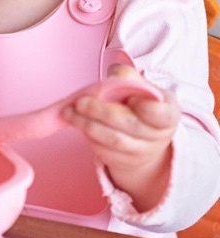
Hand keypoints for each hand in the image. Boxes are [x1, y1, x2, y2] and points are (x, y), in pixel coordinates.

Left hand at [62, 65, 179, 211]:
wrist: (143, 136)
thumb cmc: (140, 103)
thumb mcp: (140, 86)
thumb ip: (129, 76)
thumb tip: (117, 76)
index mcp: (168, 113)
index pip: (162, 114)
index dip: (147, 108)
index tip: (131, 99)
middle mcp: (159, 136)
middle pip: (130, 125)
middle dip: (101, 112)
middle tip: (80, 102)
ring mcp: (142, 151)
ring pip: (114, 140)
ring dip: (87, 125)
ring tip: (69, 112)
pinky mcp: (123, 162)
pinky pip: (104, 151)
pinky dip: (87, 136)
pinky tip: (76, 122)